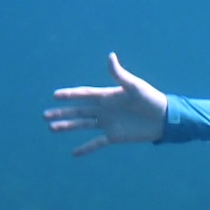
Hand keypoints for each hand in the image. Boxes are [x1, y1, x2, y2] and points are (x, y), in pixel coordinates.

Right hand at [44, 53, 167, 155]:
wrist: (164, 118)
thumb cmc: (151, 99)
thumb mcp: (135, 86)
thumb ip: (119, 74)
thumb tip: (110, 56)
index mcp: (107, 96)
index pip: (84, 95)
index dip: (70, 95)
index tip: (55, 95)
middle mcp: (104, 109)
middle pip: (78, 111)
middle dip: (62, 112)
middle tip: (44, 115)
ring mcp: (108, 123)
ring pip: (83, 125)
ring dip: (68, 127)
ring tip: (52, 128)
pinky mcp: (115, 136)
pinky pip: (97, 143)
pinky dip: (86, 148)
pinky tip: (74, 154)